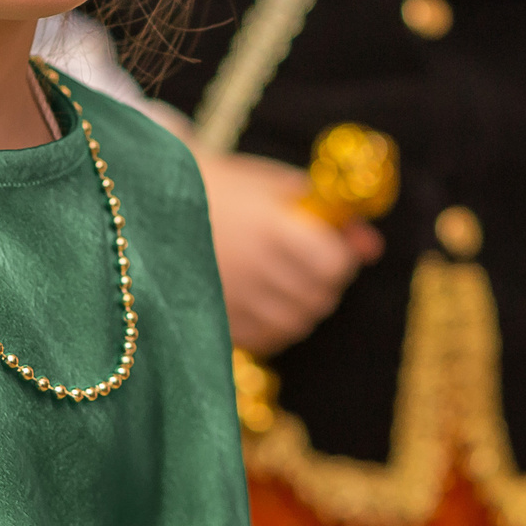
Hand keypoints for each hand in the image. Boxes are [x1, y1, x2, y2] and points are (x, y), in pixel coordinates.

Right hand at [200, 153, 382, 354]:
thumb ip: (331, 215)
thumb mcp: (278, 186)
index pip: (334, 265)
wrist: (153, 202)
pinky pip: (268, 339)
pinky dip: (276, 324)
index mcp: (272, 230)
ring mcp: (233, 302)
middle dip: (323, 281)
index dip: (337, 255)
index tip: (324, 242)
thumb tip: (372, 247)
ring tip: (282, 276)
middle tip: (304, 259)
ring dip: (302, 304)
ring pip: (297, 324)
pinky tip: (263, 297)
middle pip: (320, 298)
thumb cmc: (224, 186)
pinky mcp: (216, 322)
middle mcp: (254, 271)